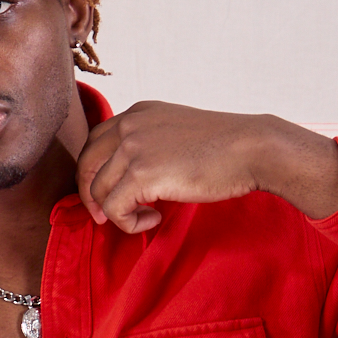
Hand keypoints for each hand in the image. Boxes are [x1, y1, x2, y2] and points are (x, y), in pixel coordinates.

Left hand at [75, 102, 337, 232]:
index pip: (95, 142)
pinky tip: (153, 220)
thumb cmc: (224, 148)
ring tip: (147, 217)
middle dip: (90, 196)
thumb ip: (150, 146)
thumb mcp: (176, 134)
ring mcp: (133, 148)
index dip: (94, 172)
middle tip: (105, 217)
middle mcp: (129, 125)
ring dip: (117, 213)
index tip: (106, 195)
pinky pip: (114, 210)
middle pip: (86, 165)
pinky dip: (129, 224)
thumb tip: (132, 180)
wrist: (251, 148)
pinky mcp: (141, 174)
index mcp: (137, 113)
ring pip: (98, 191)